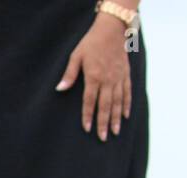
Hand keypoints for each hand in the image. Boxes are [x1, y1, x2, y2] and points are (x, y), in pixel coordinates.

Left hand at [56, 14, 130, 140]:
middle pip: (105, 105)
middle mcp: (108, 80)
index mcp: (94, 77)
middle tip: (103, 138)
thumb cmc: (91, 43)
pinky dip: (127, 104)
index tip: (87, 129)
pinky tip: (126, 115)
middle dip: (104, 123)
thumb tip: (59, 89)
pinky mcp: (126, 74)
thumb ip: (69, 74)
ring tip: (115, 132)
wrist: (112, 30)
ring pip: (118, 102)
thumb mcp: (76, 56)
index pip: (90, 101)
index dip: (88, 116)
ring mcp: (118, 78)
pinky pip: (127, 92)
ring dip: (116, 118)